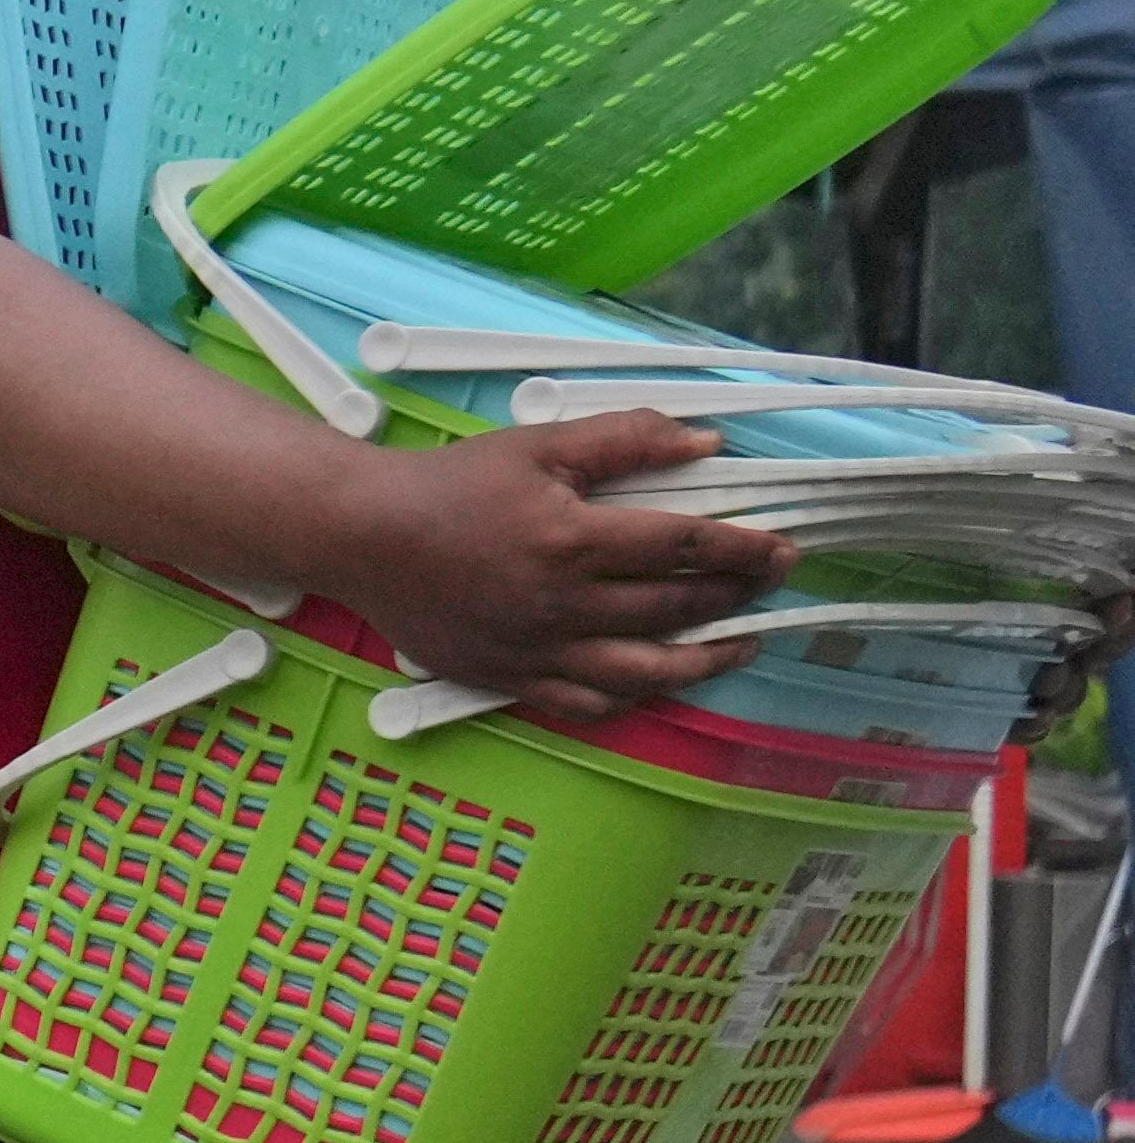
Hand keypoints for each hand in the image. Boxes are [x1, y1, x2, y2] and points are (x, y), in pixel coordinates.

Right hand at [325, 411, 783, 721]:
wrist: (361, 536)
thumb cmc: (451, 485)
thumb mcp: (539, 445)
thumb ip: (626, 438)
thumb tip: (707, 443)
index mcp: (571, 539)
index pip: (684, 547)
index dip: (744, 549)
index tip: (782, 548)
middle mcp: (560, 604)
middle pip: (674, 608)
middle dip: (734, 596)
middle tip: (767, 584)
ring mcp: (535, 649)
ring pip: (642, 672)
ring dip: (704, 661)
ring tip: (738, 645)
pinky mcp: (507, 677)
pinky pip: (586, 704)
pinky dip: (633, 696)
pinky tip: (657, 679)